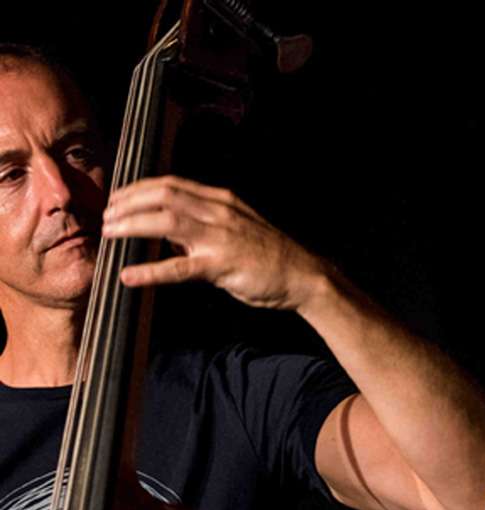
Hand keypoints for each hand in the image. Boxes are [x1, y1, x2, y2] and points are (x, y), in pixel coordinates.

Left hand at [102, 175, 323, 311]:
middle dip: (129, 201)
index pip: (172, 184)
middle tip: (106, 214)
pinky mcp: (222, 266)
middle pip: (163, 195)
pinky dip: (150, 271)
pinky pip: (179, 267)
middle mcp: (219, 212)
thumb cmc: (272, 257)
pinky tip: (130, 276)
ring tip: (109, 234)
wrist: (305, 276)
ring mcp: (220, 237)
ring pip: (166, 222)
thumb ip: (204, 227)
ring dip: (133, 225)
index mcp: (221, 201)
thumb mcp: (237, 229)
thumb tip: (171, 234)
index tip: (118, 196)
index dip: (139, 188)